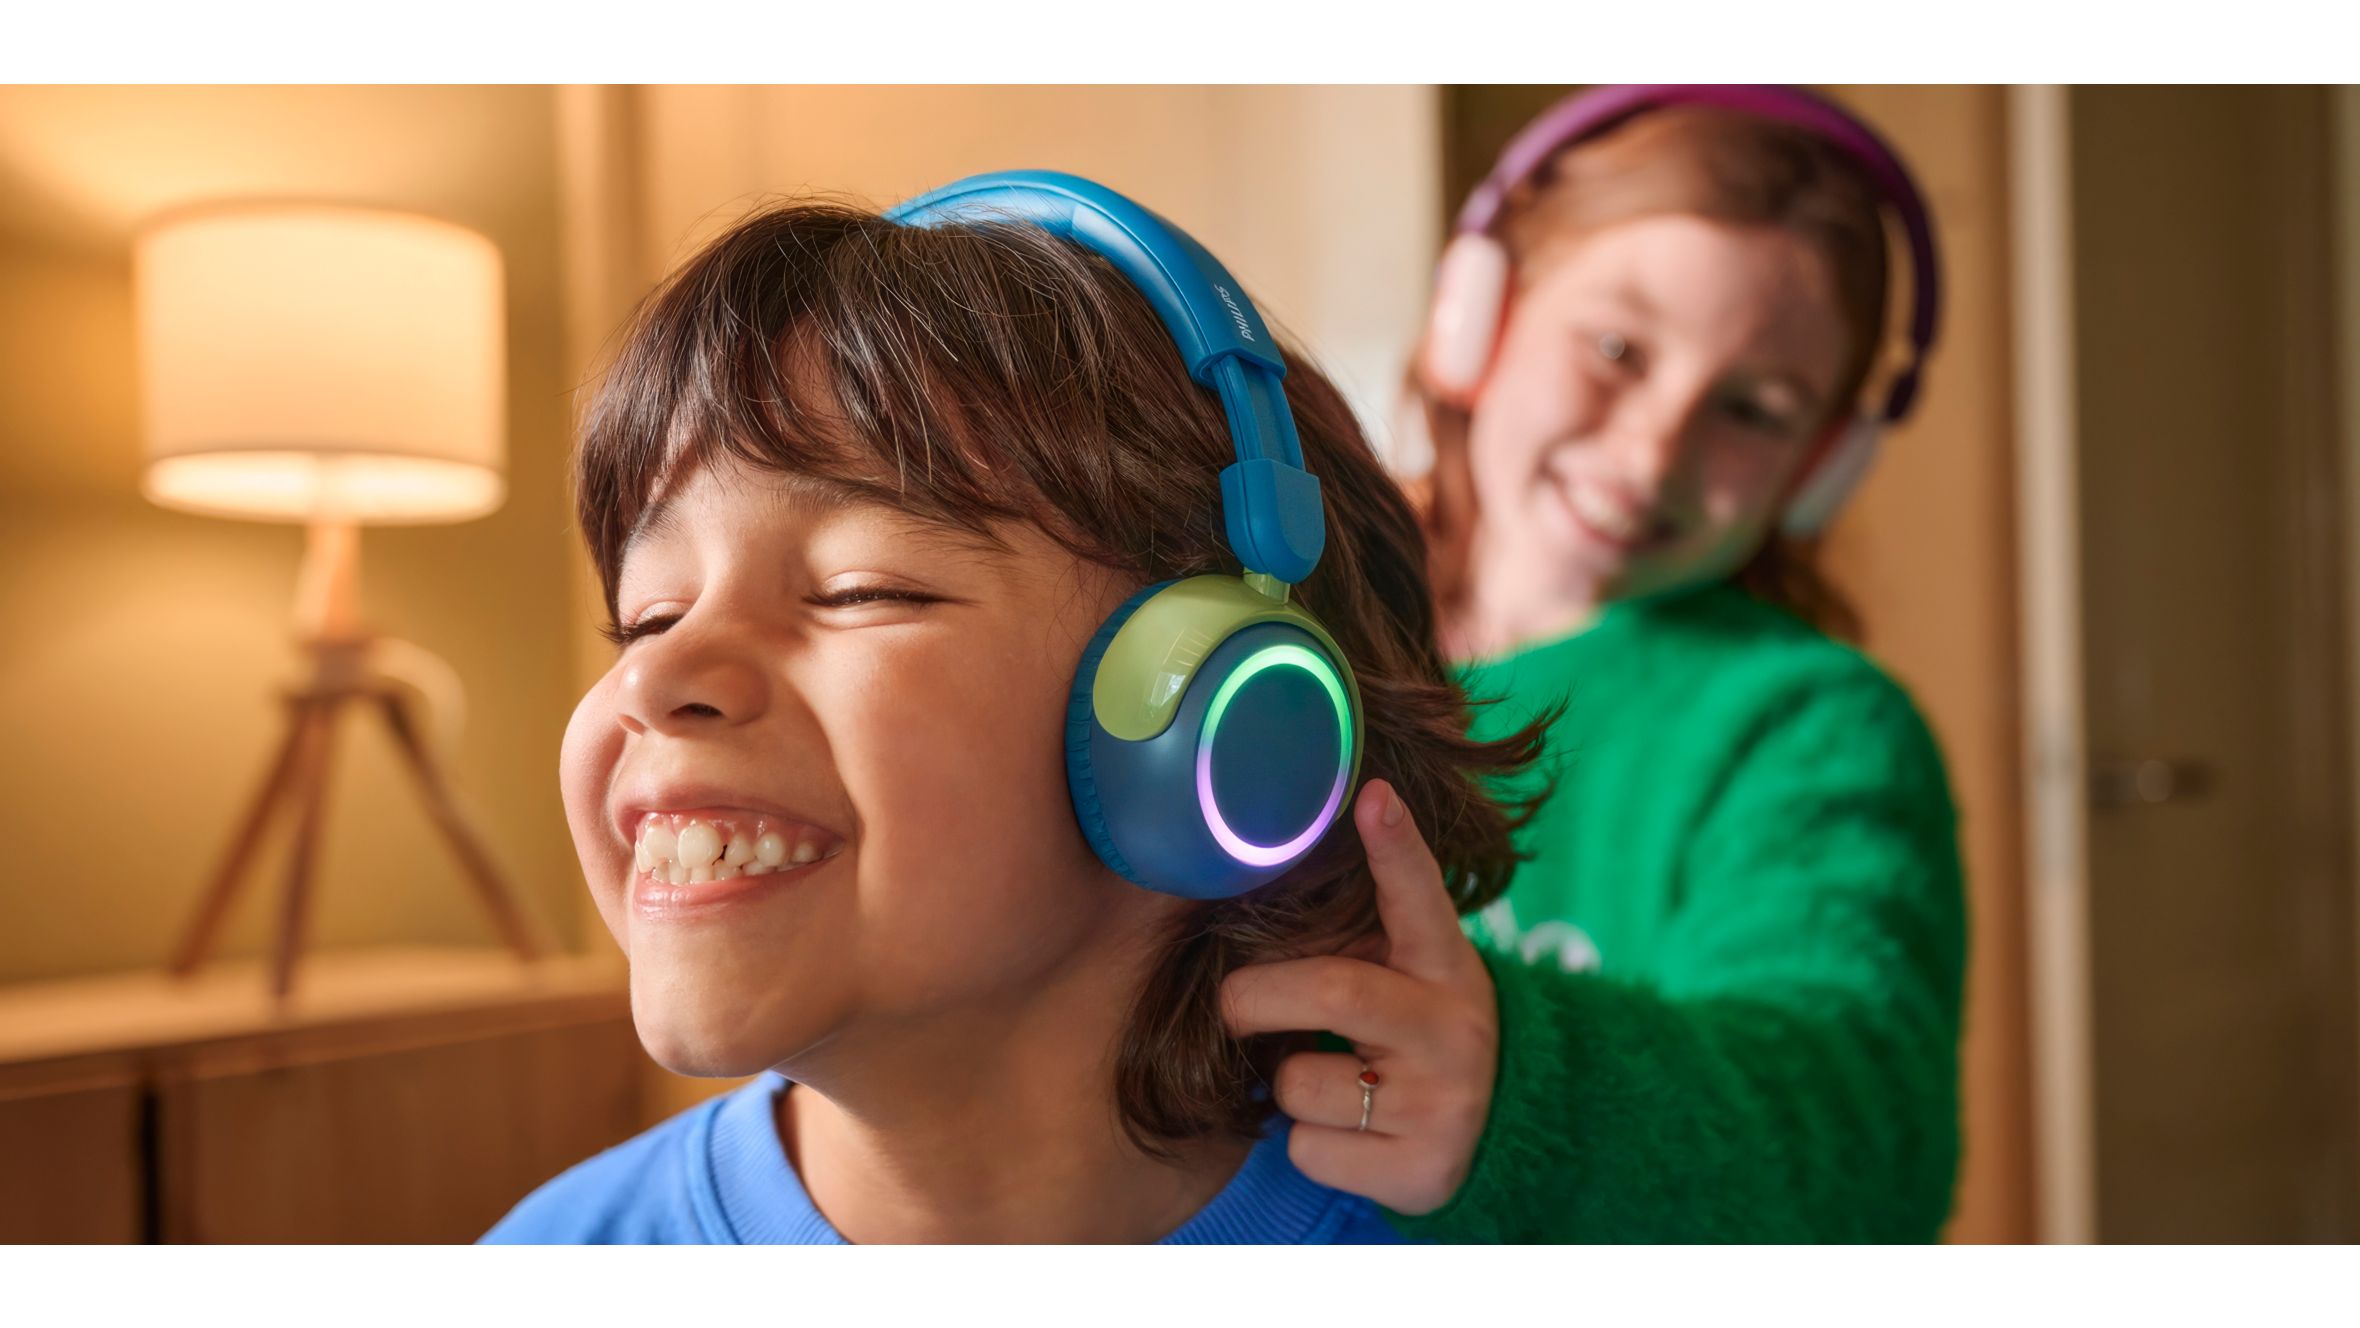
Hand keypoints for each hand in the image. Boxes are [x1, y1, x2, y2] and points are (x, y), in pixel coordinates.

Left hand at [1219, 778, 1499, 1214]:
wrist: (1502, 1133)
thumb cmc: (1420, 1033)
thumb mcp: (1411, 975)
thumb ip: (1359, 936)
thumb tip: (1263, 876)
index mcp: (1445, 964)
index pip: (1420, 897)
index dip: (1396, 847)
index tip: (1372, 797)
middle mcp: (1451, 1027)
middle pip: (1333, 991)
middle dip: (1257, 996)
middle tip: (1231, 1004)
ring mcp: (1442, 1102)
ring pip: (1302, 1084)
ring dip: (1287, 1085)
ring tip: (1333, 1081)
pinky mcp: (1421, 1169)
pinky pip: (1311, 1149)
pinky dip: (1308, 1143)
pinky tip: (1351, 1135)